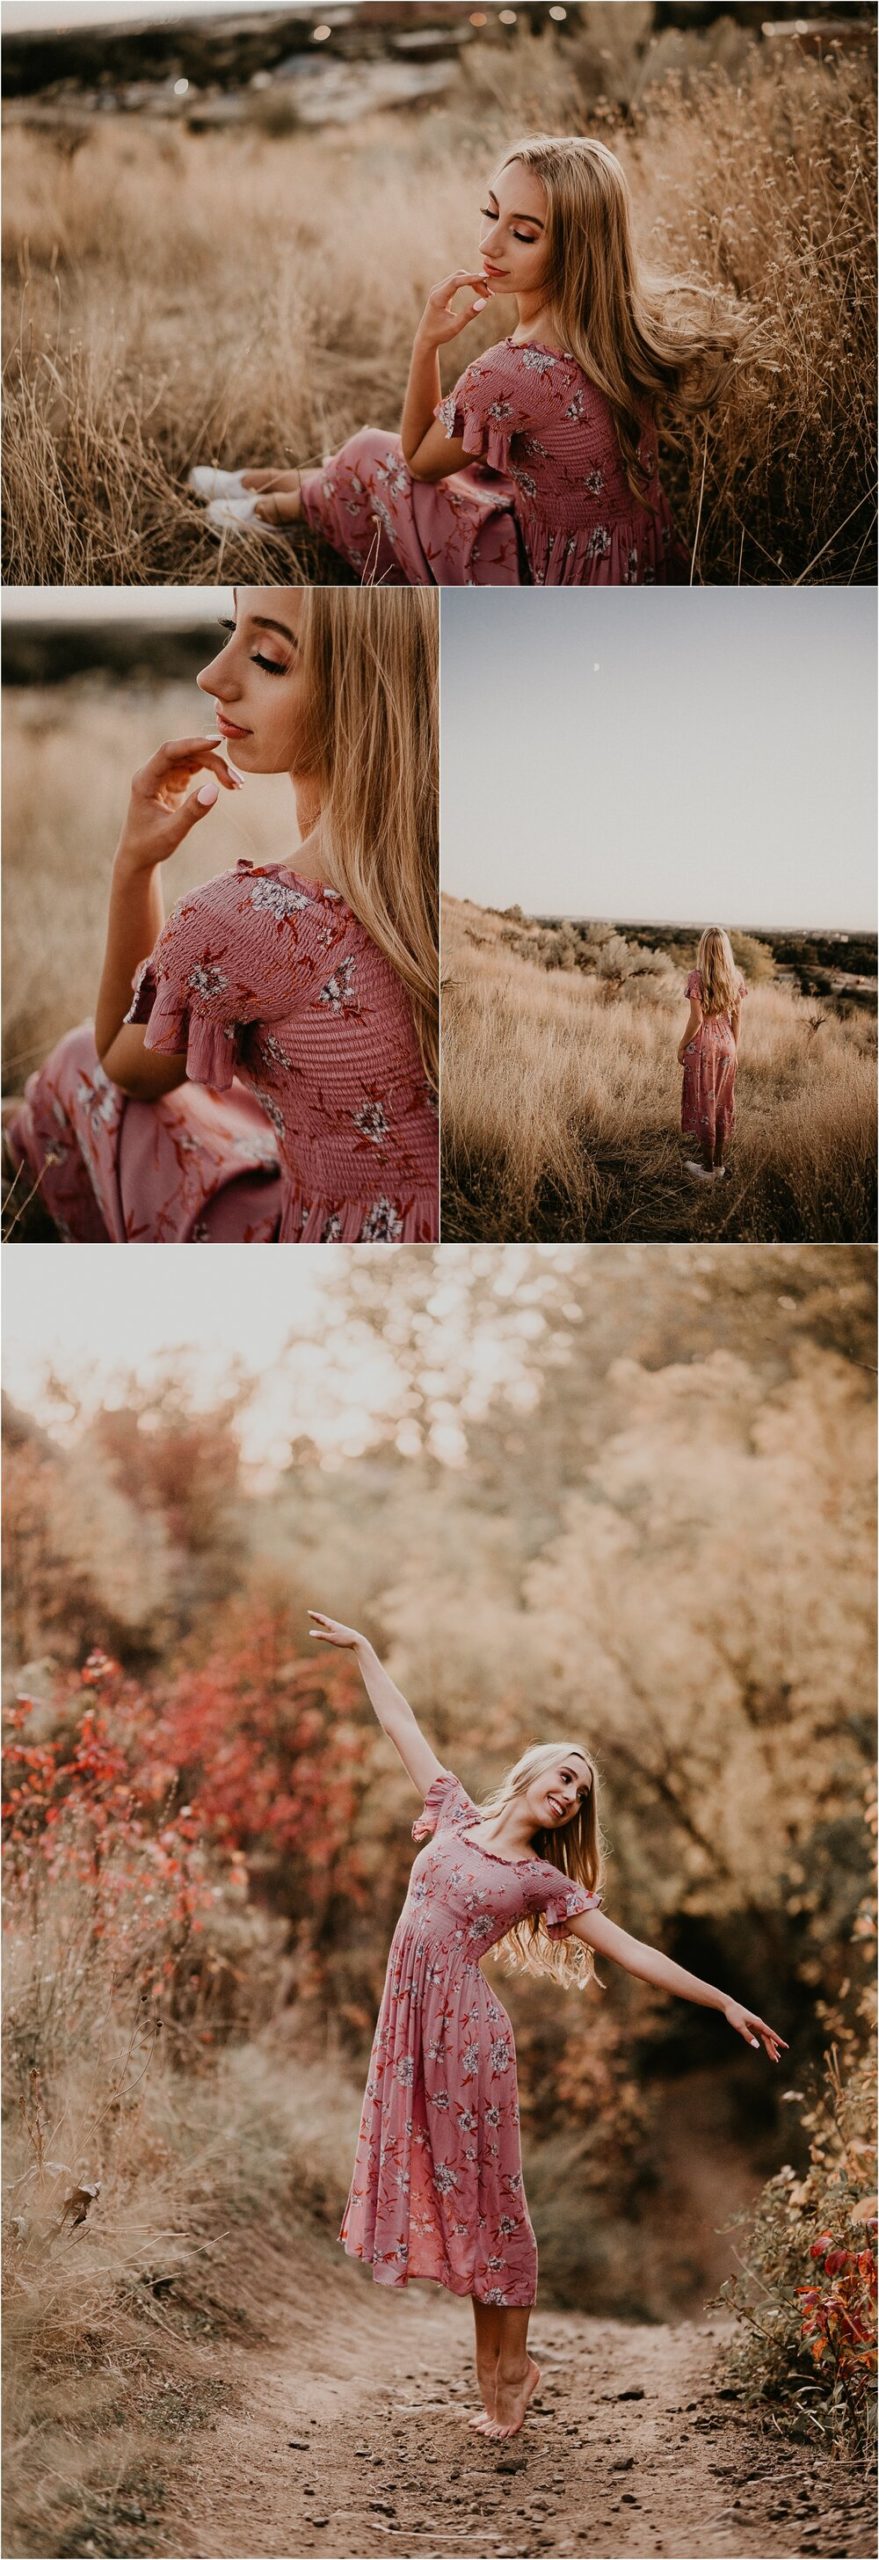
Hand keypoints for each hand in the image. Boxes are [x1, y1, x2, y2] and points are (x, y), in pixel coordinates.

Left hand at [116, 736, 241, 874]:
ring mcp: (164, 775)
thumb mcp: (172, 833)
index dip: (192, 744)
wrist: (140, 854)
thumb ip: (192, 812)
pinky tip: (228, 783)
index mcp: (144, 781)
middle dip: (213, 762)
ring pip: (193, 759)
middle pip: (186, 754)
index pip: (168, 753)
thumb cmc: (150, 846)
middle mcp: (153, 773)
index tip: (217, 742)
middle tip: (236, 781)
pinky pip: (195, 767)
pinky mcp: (174, 780)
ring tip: (236, 785)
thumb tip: (215, 789)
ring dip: (215, 766)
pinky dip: (213, 772)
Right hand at [308, 1610, 369, 1655]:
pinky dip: (327, 1626)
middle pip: (324, 1620)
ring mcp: (339, 1628)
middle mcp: (335, 1625)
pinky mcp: (342, 1632)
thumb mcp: (331, 1639)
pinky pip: (332, 1627)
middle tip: (311, 1614)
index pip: (321, 1618)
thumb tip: (310, 1632)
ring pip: (328, 1623)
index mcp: (332, 1625)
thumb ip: (321, 1636)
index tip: (309, 1611)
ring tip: (317, 1620)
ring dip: (322, 1621)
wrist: (357, 1641)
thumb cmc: (344, 1640)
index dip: (314, 1615)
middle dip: (317, 1617)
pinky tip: (329, 1628)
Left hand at [415, 270, 491, 351]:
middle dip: (475, 281)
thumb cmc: (439, 334)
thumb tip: (484, 302)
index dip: (471, 278)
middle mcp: (437, 289)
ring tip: (487, 294)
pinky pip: (458, 282)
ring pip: (459, 277)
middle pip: (459, 276)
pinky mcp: (443, 290)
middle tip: (490, 293)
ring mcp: (439, 288)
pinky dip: (470, 284)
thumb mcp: (455, 327)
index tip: (486, 279)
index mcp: (437, 297)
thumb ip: (468, 314)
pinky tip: (480, 292)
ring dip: (474, 282)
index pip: (456, 281)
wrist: (426, 337)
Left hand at [723, 1999, 786, 2062]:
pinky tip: (772, 2045)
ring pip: (766, 2038)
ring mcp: (757, 2025)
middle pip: (769, 2038)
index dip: (778, 2041)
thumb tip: (757, 2047)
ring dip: (771, 2047)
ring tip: (777, 2056)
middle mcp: (760, 2024)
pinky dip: (768, 2041)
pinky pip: (763, 2035)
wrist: (729, 2006)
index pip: (770, 2034)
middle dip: (772, 2049)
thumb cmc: (734, 2016)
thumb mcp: (739, 2027)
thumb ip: (748, 2036)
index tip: (785, 2046)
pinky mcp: (754, 2026)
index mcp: (758, 2024)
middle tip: (776, 2060)